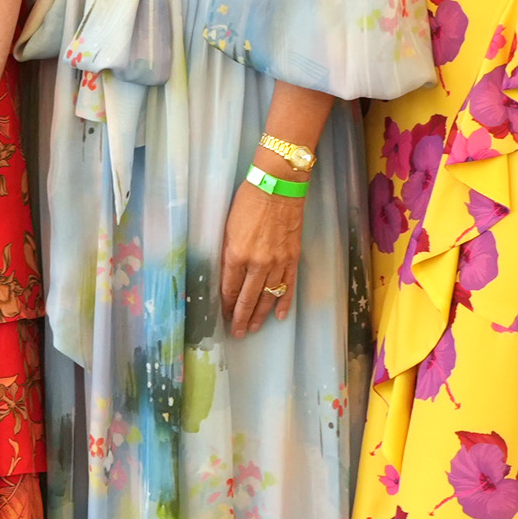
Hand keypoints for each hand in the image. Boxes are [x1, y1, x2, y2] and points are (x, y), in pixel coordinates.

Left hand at [220, 179, 302, 337]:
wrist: (278, 186)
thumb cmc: (248, 201)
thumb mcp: (228, 227)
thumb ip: (228, 253)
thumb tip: (227, 274)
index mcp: (236, 254)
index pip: (230, 288)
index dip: (227, 304)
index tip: (224, 316)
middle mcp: (257, 263)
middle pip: (248, 298)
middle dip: (241, 317)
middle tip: (238, 332)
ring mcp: (277, 262)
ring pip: (268, 296)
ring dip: (260, 315)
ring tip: (254, 328)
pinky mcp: (293, 258)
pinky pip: (288, 286)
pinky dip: (283, 302)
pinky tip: (279, 316)